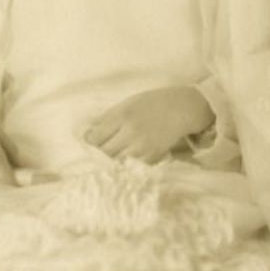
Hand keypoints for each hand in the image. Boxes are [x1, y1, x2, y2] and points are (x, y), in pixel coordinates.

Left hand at [83, 87, 214, 163]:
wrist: (180, 109)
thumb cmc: (152, 103)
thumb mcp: (127, 103)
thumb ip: (107, 117)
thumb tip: (89, 133)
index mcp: (122, 116)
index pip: (95, 137)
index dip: (90, 141)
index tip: (91, 140)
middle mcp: (131, 132)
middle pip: (104, 152)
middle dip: (99, 152)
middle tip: (101, 149)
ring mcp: (142, 147)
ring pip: (116, 163)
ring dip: (111, 161)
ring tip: (112, 156)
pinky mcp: (152, 157)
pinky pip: (131, 167)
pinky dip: (125, 166)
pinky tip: (125, 160)